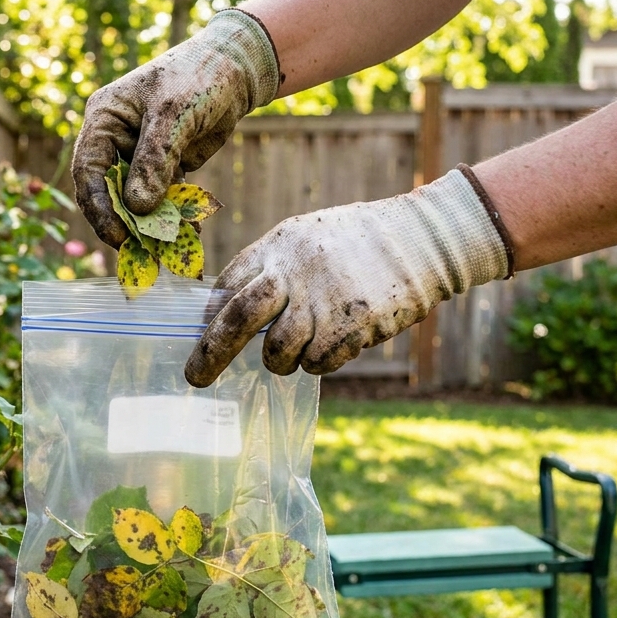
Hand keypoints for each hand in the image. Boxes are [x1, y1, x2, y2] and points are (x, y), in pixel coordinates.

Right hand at [72, 10, 281, 246]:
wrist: (236, 70)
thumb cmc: (198, 78)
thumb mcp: (174, 114)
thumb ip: (155, 159)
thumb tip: (138, 207)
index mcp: (104, 119)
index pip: (89, 169)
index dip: (99, 205)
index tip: (116, 234)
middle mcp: (115, 139)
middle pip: (109, 190)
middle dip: (124, 221)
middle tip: (138, 251)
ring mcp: (139, 155)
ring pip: (136, 199)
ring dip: (151, 224)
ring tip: (167, 250)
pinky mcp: (165, 166)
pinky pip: (163, 197)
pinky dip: (174, 216)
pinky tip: (189, 233)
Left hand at [184, 168, 512, 385]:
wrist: (420, 238)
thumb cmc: (356, 242)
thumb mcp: (305, 237)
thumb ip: (270, 269)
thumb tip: (227, 311)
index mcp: (278, 246)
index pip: (227, 286)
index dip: (210, 317)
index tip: (203, 336)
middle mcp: (295, 272)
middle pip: (238, 319)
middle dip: (211, 354)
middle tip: (196, 379)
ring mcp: (324, 300)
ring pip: (278, 352)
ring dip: (280, 360)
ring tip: (298, 348)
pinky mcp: (353, 325)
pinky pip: (317, 363)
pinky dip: (319, 362)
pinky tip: (335, 343)